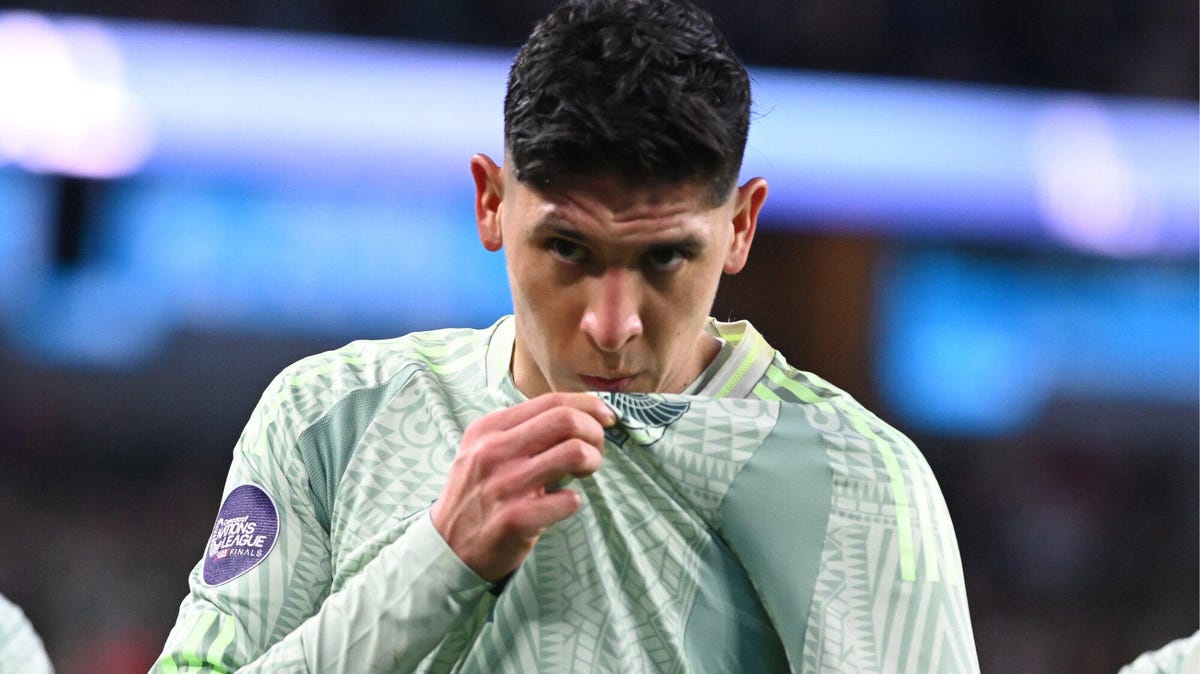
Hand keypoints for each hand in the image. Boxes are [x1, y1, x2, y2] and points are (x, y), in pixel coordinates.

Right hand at [430, 392, 614, 581]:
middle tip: (596, 449)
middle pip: (566, 420)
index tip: (606, 418)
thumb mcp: (485, 450)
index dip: (588, 406)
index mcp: (489, 429)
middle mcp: (494, 451)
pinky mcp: (515, 519)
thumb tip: (581, 414)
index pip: (551, 401)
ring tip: (584, 474)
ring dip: (592, 462)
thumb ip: (523, 431)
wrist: (448, 547)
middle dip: (595, 432)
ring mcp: (504, 485)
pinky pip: (569, 500)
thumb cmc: (478, 494)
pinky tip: (562, 505)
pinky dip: (574, 501)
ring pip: (574, 453)